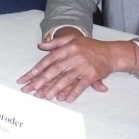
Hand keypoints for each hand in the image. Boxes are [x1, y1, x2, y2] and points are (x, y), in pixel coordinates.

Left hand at [17, 34, 136, 102]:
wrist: (110, 52)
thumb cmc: (88, 46)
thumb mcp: (72, 39)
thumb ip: (55, 43)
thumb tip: (40, 46)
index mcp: (67, 48)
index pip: (49, 60)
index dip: (38, 69)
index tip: (28, 77)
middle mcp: (73, 57)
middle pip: (55, 70)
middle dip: (42, 80)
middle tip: (32, 89)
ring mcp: (83, 66)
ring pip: (66, 79)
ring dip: (55, 88)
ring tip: (45, 96)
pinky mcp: (92, 75)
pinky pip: (81, 85)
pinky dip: (74, 92)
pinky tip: (65, 99)